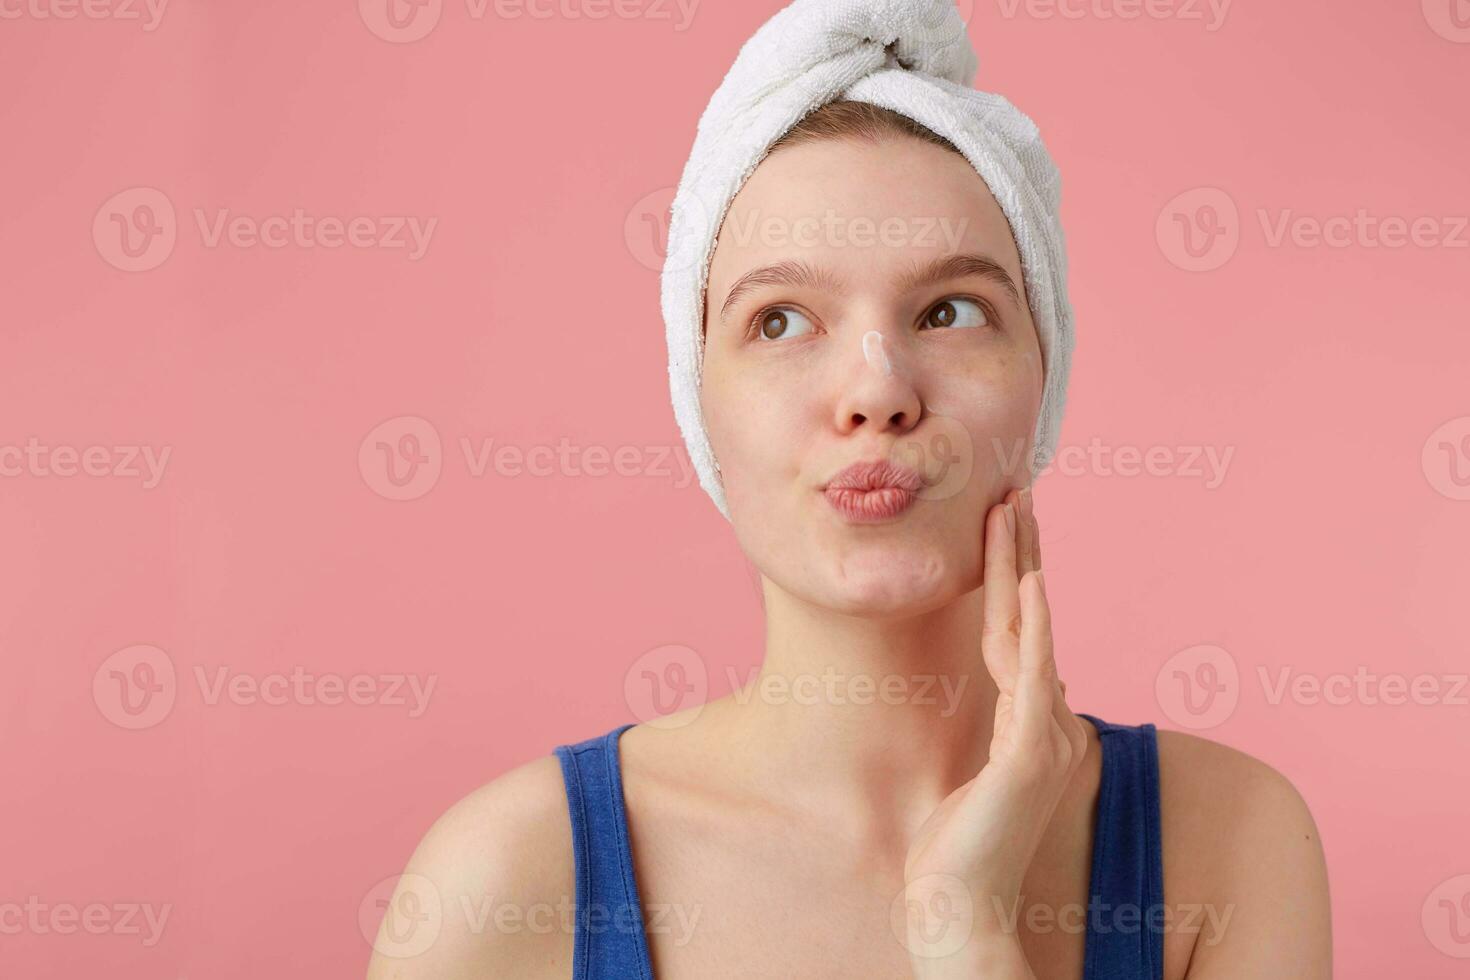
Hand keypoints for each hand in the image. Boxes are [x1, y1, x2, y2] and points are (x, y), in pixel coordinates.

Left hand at [901, 487, 1088, 974]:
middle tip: (1016, 487)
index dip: (1016, 573)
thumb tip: (990, 696)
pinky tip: (1032, 581)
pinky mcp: (1028, 754)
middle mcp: (1047, 721)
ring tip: (1014, 507)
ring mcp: (1043, 735)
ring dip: (1023, 564)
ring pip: (1032, 630)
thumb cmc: (954, 851)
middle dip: (1023, 549)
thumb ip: (988, 732)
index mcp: (1031, 722)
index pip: (1021, 630)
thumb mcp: (967, 774)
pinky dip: (1036, 625)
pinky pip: (1033, 673)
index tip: (1006, 521)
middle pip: (1033, 615)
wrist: (959, 910)